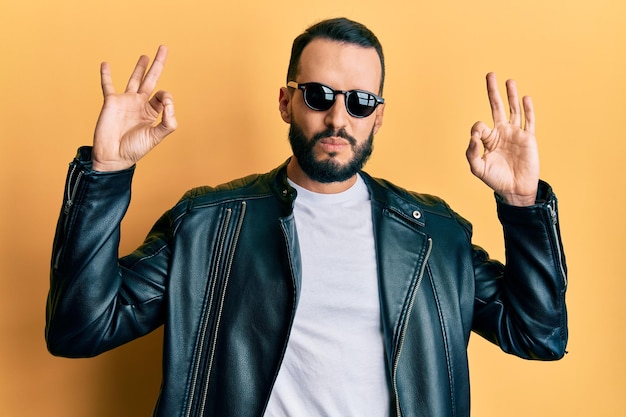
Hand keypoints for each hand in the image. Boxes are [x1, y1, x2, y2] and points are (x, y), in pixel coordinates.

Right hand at [92, 45, 177, 171]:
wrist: (113, 156)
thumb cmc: (135, 149)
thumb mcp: (157, 136)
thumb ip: (168, 121)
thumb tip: (168, 100)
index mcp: (152, 112)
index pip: (162, 96)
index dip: (166, 96)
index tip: (164, 102)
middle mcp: (140, 104)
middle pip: (151, 80)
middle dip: (157, 64)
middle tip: (164, 47)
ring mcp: (126, 102)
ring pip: (134, 79)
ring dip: (139, 67)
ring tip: (145, 56)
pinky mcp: (111, 102)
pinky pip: (108, 85)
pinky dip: (106, 75)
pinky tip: (105, 64)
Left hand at [466, 73, 538, 205]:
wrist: (515, 189)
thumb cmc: (495, 179)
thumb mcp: (477, 168)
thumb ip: (471, 153)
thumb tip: (474, 137)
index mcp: (488, 139)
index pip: (479, 126)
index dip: (477, 131)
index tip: (477, 141)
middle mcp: (501, 133)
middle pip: (497, 107)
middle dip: (493, 92)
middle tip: (490, 75)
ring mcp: (515, 134)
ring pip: (513, 110)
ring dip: (511, 95)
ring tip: (509, 81)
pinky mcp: (528, 138)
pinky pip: (529, 121)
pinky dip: (528, 110)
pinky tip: (525, 98)